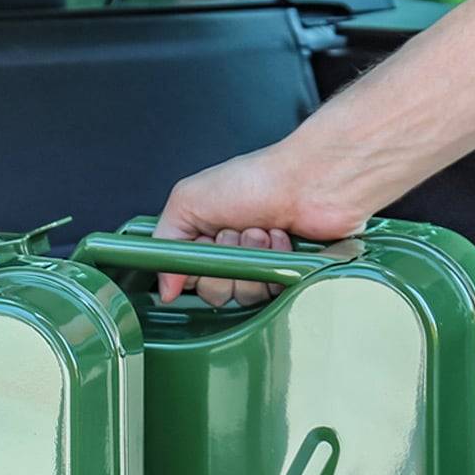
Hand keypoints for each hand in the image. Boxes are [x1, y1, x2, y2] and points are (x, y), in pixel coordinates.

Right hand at [155, 136, 372, 305]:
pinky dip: (274, 264)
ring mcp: (259, 266)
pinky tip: (279, 239)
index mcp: (205, 236)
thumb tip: (164, 286)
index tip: (202, 244)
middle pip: (213, 291)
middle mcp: (231, 253)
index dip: (193, 266)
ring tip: (261, 231)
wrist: (310, 180)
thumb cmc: (258, 178)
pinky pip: (272, 294)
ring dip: (250, 259)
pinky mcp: (285, 276)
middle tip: (234, 232)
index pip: (186, 276)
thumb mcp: (189, 198)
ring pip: (242, 296)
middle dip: (223, 261)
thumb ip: (164, 239)